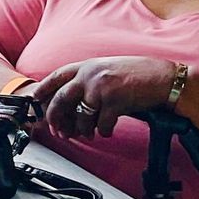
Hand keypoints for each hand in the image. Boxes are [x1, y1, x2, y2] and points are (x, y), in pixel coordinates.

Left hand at [31, 56, 176, 139]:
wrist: (164, 79)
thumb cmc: (137, 75)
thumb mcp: (107, 69)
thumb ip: (88, 80)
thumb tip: (71, 101)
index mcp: (87, 65)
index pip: (56, 77)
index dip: (43, 90)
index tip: (34, 101)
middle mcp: (91, 74)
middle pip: (61, 99)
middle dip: (56, 118)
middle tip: (58, 131)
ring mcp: (102, 87)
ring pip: (81, 116)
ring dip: (83, 129)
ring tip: (89, 133)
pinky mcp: (115, 101)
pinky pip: (102, 124)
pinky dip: (103, 131)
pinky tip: (108, 130)